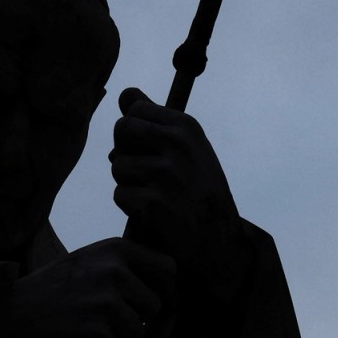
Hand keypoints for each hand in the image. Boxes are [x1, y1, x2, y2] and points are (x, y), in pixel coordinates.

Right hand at [0, 238, 174, 337]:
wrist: (3, 318)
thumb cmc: (46, 295)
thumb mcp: (84, 263)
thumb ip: (120, 266)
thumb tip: (167, 282)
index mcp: (114, 249)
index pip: (167, 267)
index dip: (162, 289)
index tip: (146, 302)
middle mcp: (114, 270)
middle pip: (155, 306)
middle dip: (134, 320)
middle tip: (102, 321)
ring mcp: (106, 302)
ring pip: (136, 333)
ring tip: (83, 330)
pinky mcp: (97, 334)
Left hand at [108, 89, 252, 306]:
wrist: (220, 244)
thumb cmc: (199, 192)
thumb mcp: (188, 149)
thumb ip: (154, 120)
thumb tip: (125, 93)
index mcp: (186, 126)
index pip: (134, 107)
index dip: (133, 130)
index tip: (148, 148)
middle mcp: (177, 144)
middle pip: (121, 130)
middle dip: (126, 152)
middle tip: (147, 174)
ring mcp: (165, 173)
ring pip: (117, 165)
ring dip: (129, 183)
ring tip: (155, 195)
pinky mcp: (153, 203)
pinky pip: (120, 194)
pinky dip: (131, 207)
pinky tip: (153, 214)